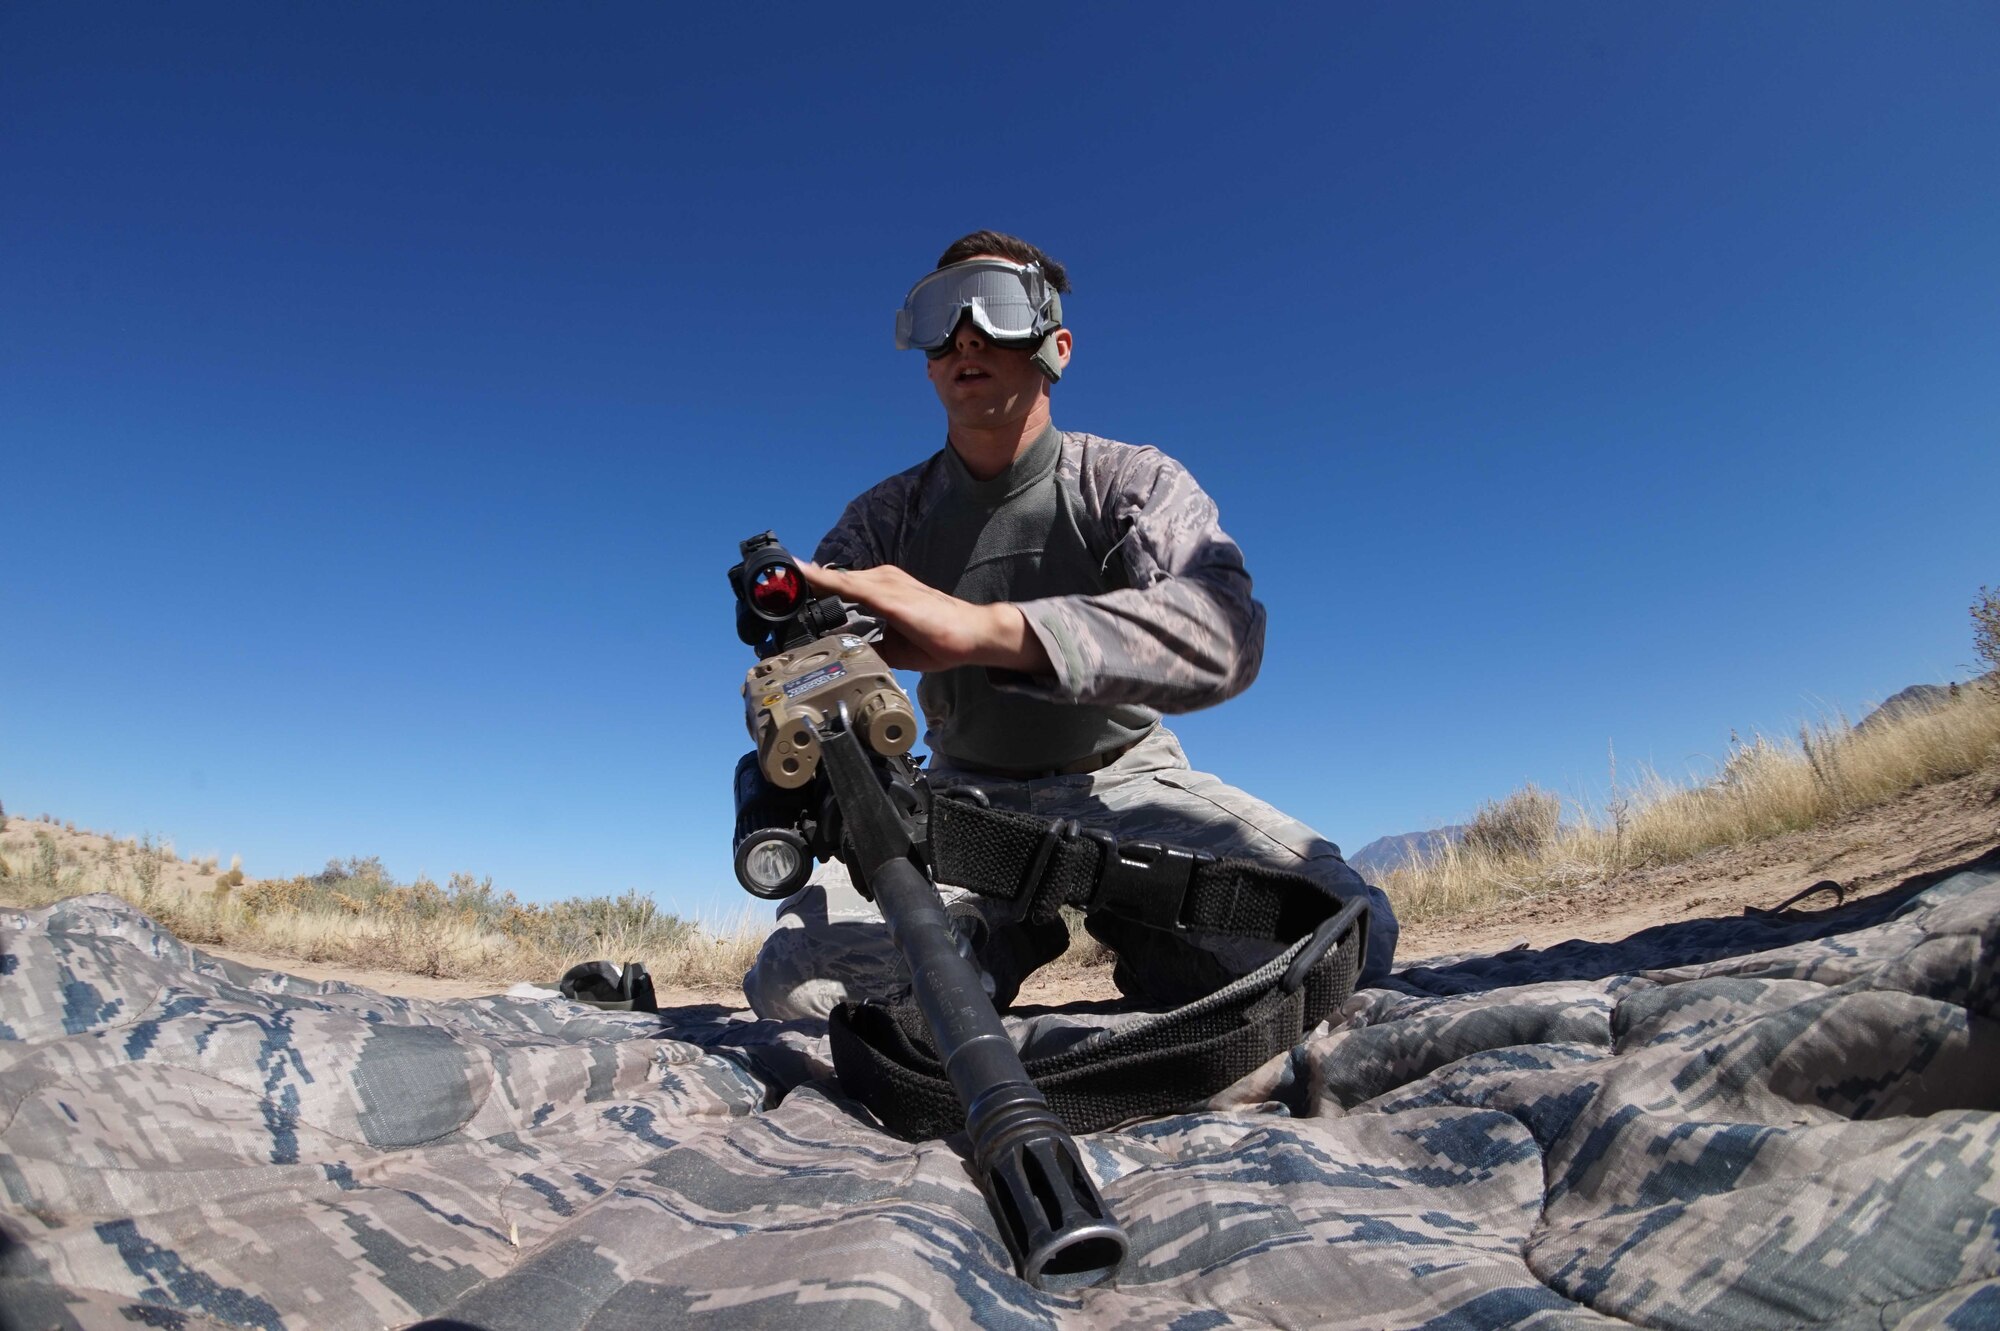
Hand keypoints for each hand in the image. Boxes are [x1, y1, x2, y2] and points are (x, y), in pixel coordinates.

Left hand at [799, 562, 1050, 674]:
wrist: (974, 635)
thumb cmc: (941, 639)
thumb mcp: (896, 647)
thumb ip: (872, 645)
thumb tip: (851, 656)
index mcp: (883, 590)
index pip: (841, 587)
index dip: (813, 588)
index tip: (785, 591)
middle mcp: (882, 580)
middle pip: (834, 582)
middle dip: (803, 586)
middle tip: (771, 590)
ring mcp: (885, 583)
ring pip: (837, 581)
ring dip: (806, 581)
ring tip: (778, 578)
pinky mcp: (889, 593)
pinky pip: (849, 586)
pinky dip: (824, 581)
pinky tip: (803, 575)